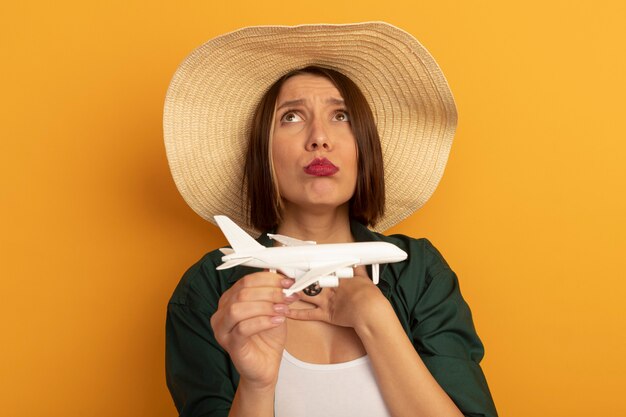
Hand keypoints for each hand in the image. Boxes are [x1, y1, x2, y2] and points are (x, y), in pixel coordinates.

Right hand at [210, 272, 297, 388]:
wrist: (265, 366)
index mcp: (230, 300)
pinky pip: (243, 328)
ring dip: (265, 306)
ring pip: (238, 308)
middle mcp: (222, 312)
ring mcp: (223, 329)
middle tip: (288, 295)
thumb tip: (283, 275)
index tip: (287, 282)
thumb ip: (274, 293)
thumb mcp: (274, 309)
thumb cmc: (268, 338)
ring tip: (283, 309)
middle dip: (269, 292)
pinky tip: (277, 321)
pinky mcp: (229, 344)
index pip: (245, 281)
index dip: (268, 279)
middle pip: (242, 292)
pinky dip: (262, 322)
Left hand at [285, 266, 389, 330]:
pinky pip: (308, 314)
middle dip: (297, 277)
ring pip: (306, 295)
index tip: (299, 262)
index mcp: (337, 278)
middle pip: (310, 281)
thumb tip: (359, 264)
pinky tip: (286, 312)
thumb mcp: (364, 279)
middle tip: (284, 273)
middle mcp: (329, 288)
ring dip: (294, 292)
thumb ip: (359, 271)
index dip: (309, 267)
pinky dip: (297, 314)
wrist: (370, 311)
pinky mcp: (325, 314)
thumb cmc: (369, 295)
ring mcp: (326, 301)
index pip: (320, 270)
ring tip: (282, 289)